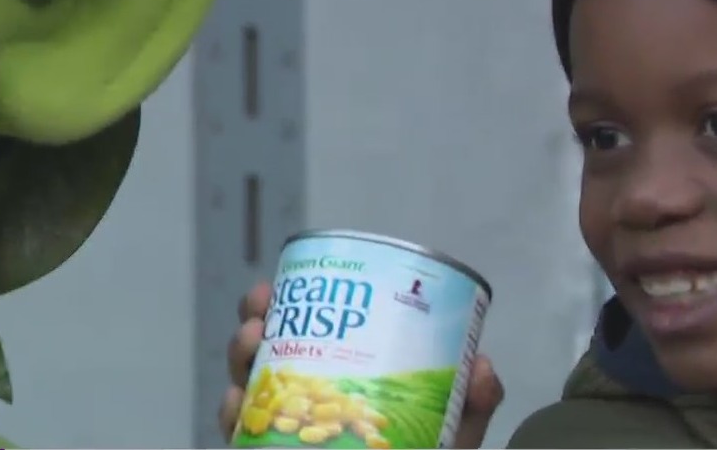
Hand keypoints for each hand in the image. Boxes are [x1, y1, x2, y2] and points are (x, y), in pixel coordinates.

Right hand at [218, 281, 503, 447]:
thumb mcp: (450, 438)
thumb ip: (471, 408)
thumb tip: (484, 366)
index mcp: (345, 385)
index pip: (314, 337)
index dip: (294, 306)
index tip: (282, 282)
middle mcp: (306, 406)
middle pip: (270, 354)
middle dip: (255, 323)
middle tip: (260, 308)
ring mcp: (283, 438)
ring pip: (248, 390)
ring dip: (240, 358)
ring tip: (251, 341)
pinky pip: (241, 437)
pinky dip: (233, 416)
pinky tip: (237, 401)